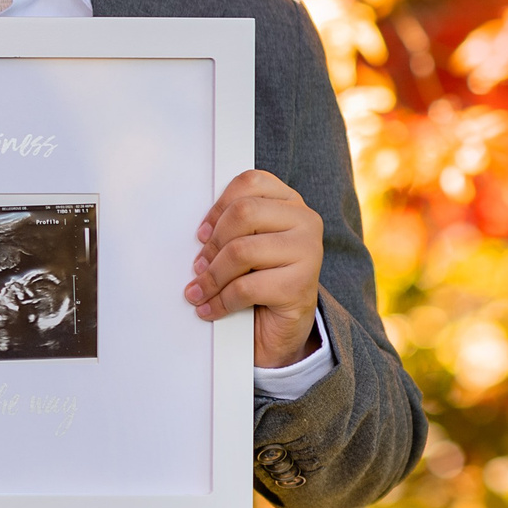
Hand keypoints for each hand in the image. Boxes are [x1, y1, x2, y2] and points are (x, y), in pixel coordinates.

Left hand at [185, 170, 322, 367]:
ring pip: (241, 251)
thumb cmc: (262, 277)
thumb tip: (199, 232)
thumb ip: (233, 225)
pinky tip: (210, 308)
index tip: (202, 232)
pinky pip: (245, 288)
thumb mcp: (248, 242)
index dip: (219, 206)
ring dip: (212, 276)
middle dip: (213, 243)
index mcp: (289, 202)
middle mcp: (305, 221)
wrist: (285, 324)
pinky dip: (220, 301)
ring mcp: (308, 252)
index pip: (250, 183)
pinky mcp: (300, 286)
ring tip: (199, 291)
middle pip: (243, 213)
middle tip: (198, 265)